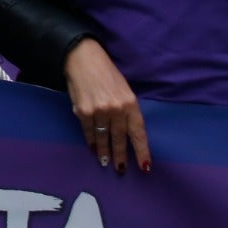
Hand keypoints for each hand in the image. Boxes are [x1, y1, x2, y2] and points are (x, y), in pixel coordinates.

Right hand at [63, 39, 148, 173]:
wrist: (83, 59)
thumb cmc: (106, 73)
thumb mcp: (124, 90)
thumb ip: (126, 110)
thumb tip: (126, 132)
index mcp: (130, 103)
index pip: (139, 132)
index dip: (142, 151)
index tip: (144, 166)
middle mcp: (116, 109)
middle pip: (120, 138)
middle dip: (121, 156)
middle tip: (120, 169)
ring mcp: (99, 111)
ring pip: (103, 137)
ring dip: (104, 152)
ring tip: (105, 162)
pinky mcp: (83, 111)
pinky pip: (89, 131)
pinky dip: (91, 141)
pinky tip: (93, 148)